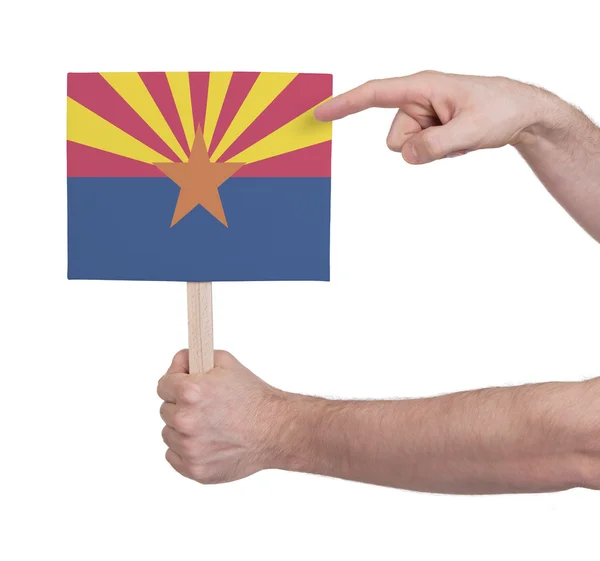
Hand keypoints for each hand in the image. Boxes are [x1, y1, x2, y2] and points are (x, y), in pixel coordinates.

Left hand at [157, 350, 287, 483]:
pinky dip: (185, 450)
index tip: (186, 386)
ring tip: (209, 425)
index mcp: (191, 392)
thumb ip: (194, 357)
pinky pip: (173, 456)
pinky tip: (206, 442)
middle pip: (165, 410)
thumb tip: (176, 363)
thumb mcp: (226, 363)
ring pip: (168, 434)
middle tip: (205, 407)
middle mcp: (186, 421)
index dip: (175, 382)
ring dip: (182, 429)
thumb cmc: (254, 397)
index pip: (162, 385)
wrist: (276, 429)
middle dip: (181, 406)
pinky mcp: (195, 470)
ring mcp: (190, 448)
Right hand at [315, 70, 559, 163]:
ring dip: (432, 150)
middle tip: (453, 137)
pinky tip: (460, 139)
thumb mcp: (471, 131)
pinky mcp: (430, 126)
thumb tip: (405, 155)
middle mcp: (418, 99)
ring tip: (460, 136)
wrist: (522, 112)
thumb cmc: (500, 109)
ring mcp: (424, 114)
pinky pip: (419, 150)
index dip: (345, 104)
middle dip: (419, 146)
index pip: (374, 94)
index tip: (320, 112)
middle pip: (395, 138)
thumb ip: (434, 145)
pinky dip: (439, 151)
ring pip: (407, 147)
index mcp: (422, 87)